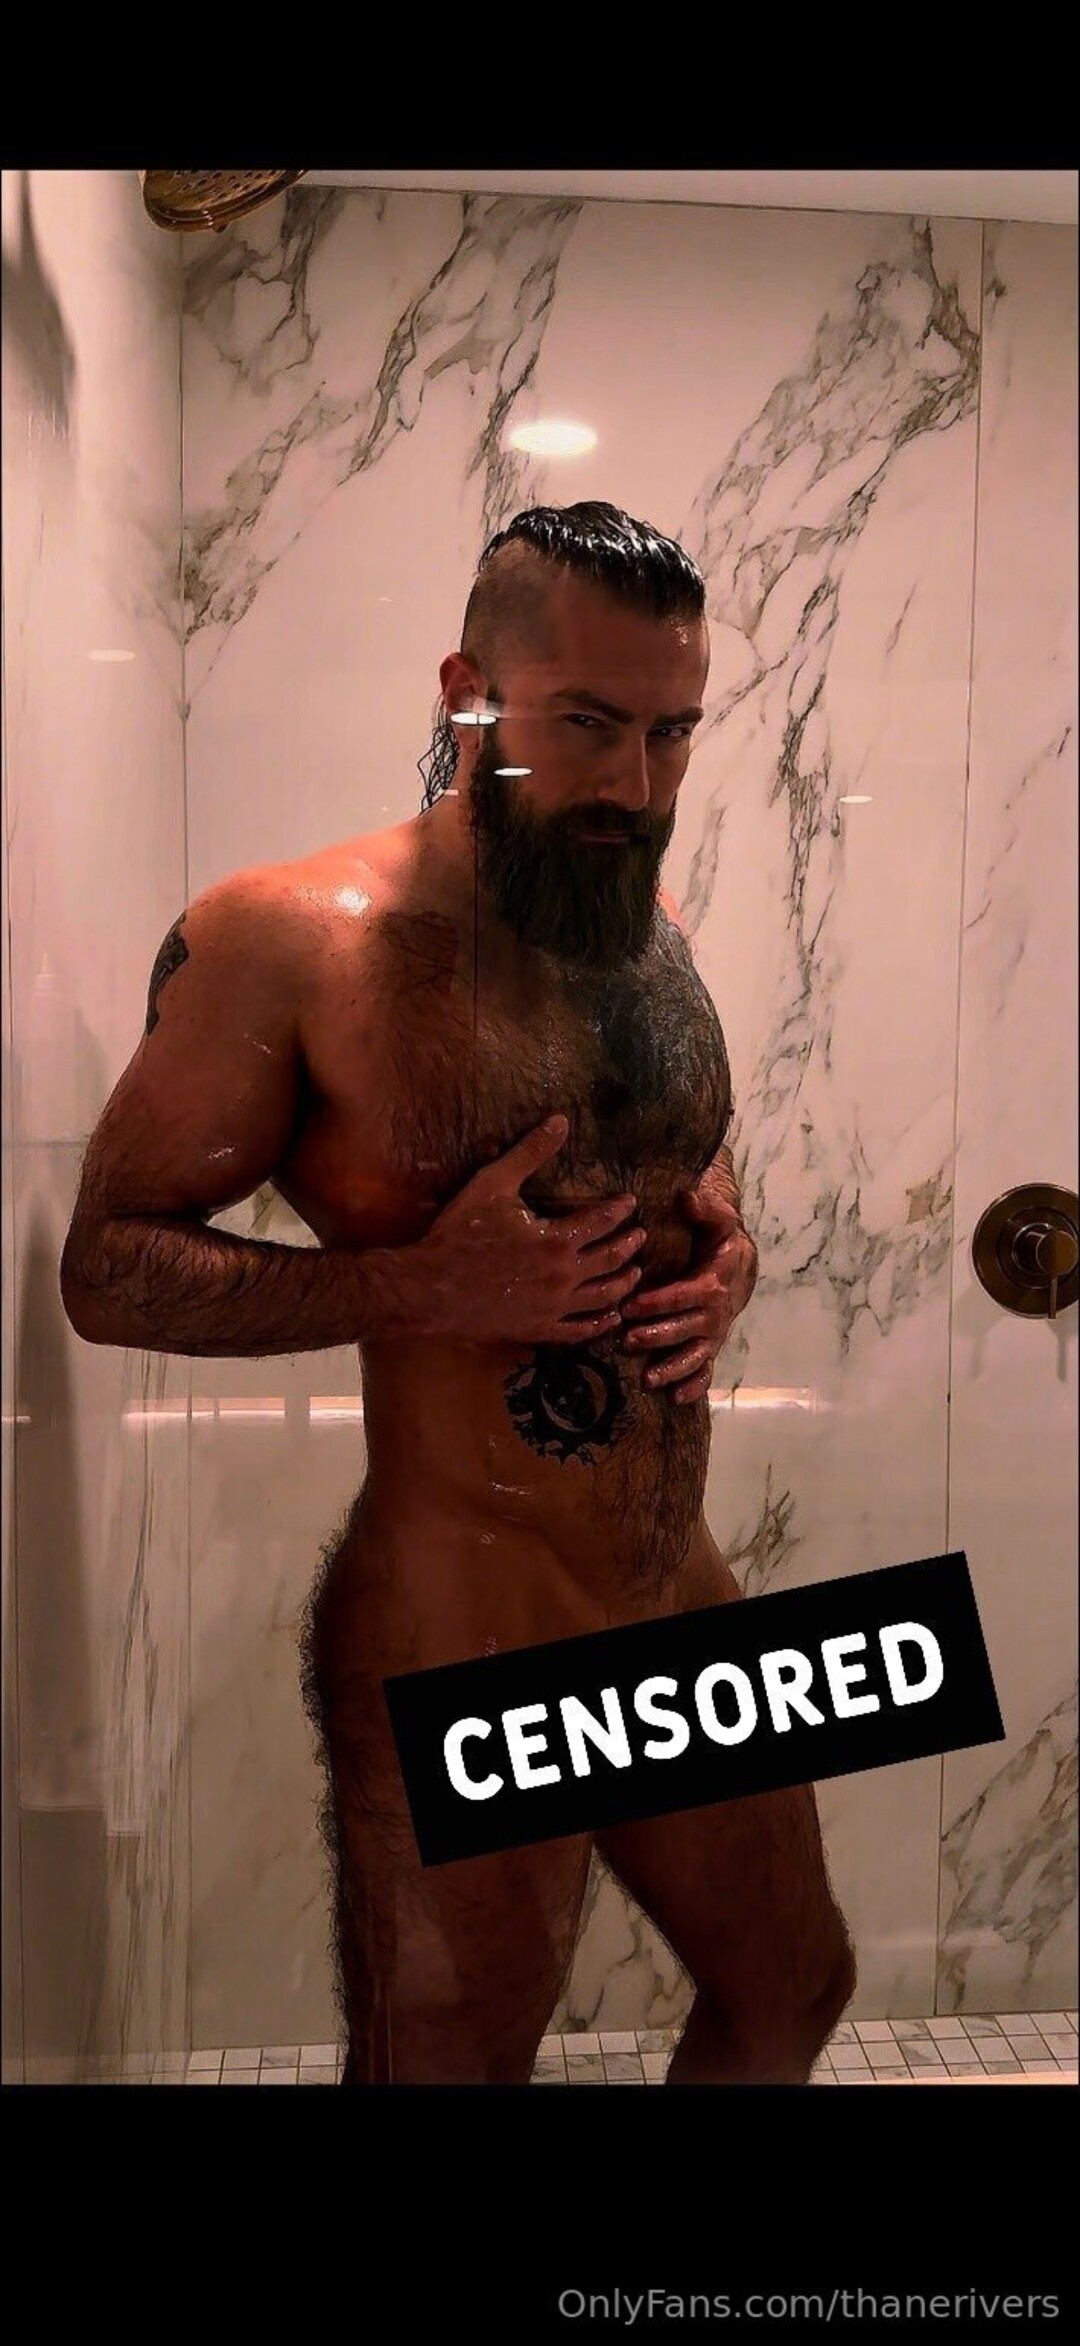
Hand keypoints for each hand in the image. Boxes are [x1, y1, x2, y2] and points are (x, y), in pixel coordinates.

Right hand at [416, 1115, 646, 1344]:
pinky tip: (611, 1318)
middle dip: (629, 1245)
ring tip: (635, 1273)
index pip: (602, 1221)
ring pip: (603, 1297)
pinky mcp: (539, 1329)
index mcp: (557, 1240)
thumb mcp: (493, 1184)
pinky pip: (579, 1330)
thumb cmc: (460, 1232)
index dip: (620, 1210)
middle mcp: (564, 1275)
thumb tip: (560, 1121)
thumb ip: (529, 1153)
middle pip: (610, 1259)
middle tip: (640, 1236)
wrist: (430, 1286)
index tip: (629, 1203)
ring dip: (623, 1283)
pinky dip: (600, 1324)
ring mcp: (554, 1306)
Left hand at [619, 1147, 757, 1402]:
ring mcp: (714, 1333)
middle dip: (658, 1336)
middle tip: (627, 1341)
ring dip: (673, 1368)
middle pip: (687, 1328)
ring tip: (648, 1379)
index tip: (631, 1305)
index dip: (659, 1302)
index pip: (686, 1294)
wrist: (742, 1267)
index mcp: (714, 1280)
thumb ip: (705, 1208)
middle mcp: (716, 1312)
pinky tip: (677, 1399)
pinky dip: (694, 1385)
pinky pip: (706, 1369)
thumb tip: (688, 1196)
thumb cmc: (720, 1240)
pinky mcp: (711, 1346)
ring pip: (695, 1354)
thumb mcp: (718, 1219)